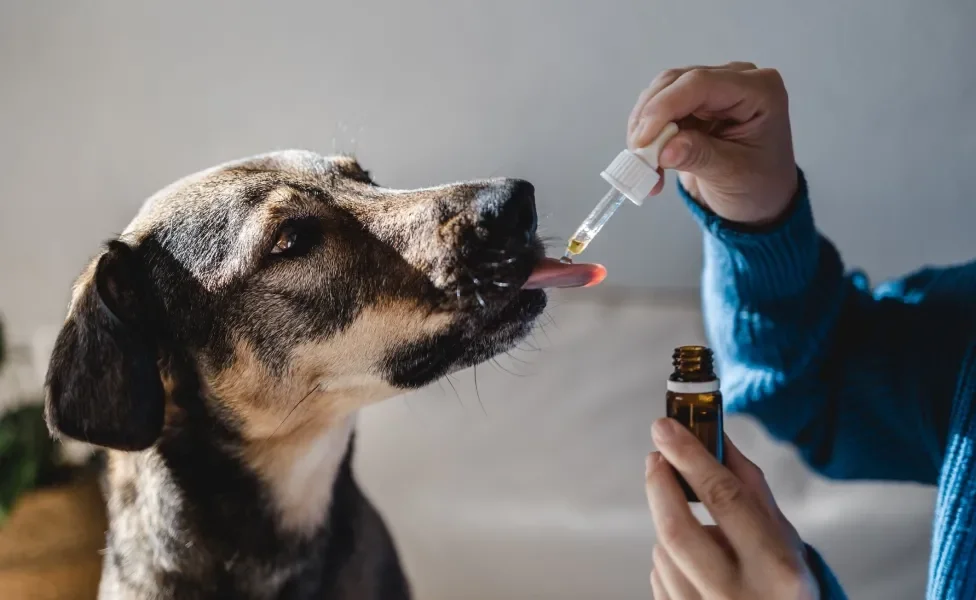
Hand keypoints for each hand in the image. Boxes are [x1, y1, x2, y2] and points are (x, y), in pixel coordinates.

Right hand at [628, 62, 796, 225]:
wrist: (760, 199)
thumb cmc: (758, 185)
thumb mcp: (732, 175)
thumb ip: (699, 157)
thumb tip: (662, 150)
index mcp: (759, 90)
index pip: (701, 83)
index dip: (665, 107)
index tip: (643, 141)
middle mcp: (735, 79)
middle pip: (676, 82)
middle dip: (650, 118)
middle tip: (638, 156)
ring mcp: (713, 89)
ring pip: (661, 92)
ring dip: (644, 128)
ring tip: (645, 166)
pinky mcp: (693, 102)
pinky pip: (658, 109)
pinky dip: (647, 135)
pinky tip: (651, 163)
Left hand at [645, 418, 818, 599]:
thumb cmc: (784, 582)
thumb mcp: (784, 537)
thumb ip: (749, 488)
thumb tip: (714, 436)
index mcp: (775, 568)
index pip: (724, 500)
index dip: (690, 458)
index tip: (665, 428)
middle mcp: (738, 595)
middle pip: (677, 529)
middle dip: (659, 485)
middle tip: (655, 457)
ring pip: (663, 552)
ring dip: (670, 527)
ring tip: (700, 534)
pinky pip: (659, 576)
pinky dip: (669, 558)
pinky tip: (694, 565)